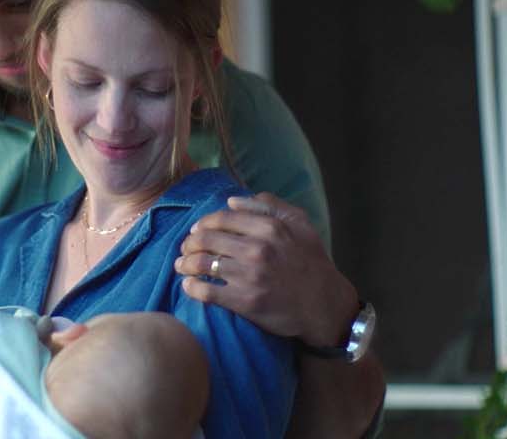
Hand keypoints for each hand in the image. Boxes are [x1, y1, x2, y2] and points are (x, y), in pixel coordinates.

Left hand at [175, 192, 358, 346]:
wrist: (324, 305)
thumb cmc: (312, 262)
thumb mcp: (300, 224)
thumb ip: (269, 206)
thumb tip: (232, 201)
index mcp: (269, 227)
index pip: (222, 218)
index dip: (203, 223)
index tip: (196, 230)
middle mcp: (257, 248)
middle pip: (206, 239)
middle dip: (189, 243)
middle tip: (185, 249)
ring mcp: (249, 276)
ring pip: (202, 263)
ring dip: (185, 263)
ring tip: (181, 266)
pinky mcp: (244, 301)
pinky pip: (207, 291)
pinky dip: (192, 287)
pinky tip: (188, 285)